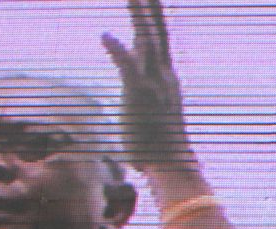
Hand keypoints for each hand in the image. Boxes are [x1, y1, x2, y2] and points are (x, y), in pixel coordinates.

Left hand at [102, 0, 194, 173]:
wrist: (170, 165)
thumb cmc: (158, 146)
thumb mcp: (151, 111)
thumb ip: (145, 91)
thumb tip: (137, 88)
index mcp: (165, 78)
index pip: (158, 38)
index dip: (152, 16)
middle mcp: (163, 75)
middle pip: (156, 31)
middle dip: (149, 6)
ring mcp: (153, 84)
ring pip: (147, 41)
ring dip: (139, 15)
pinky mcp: (139, 96)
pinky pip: (128, 68)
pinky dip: (118, 51)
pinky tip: (104, 36)